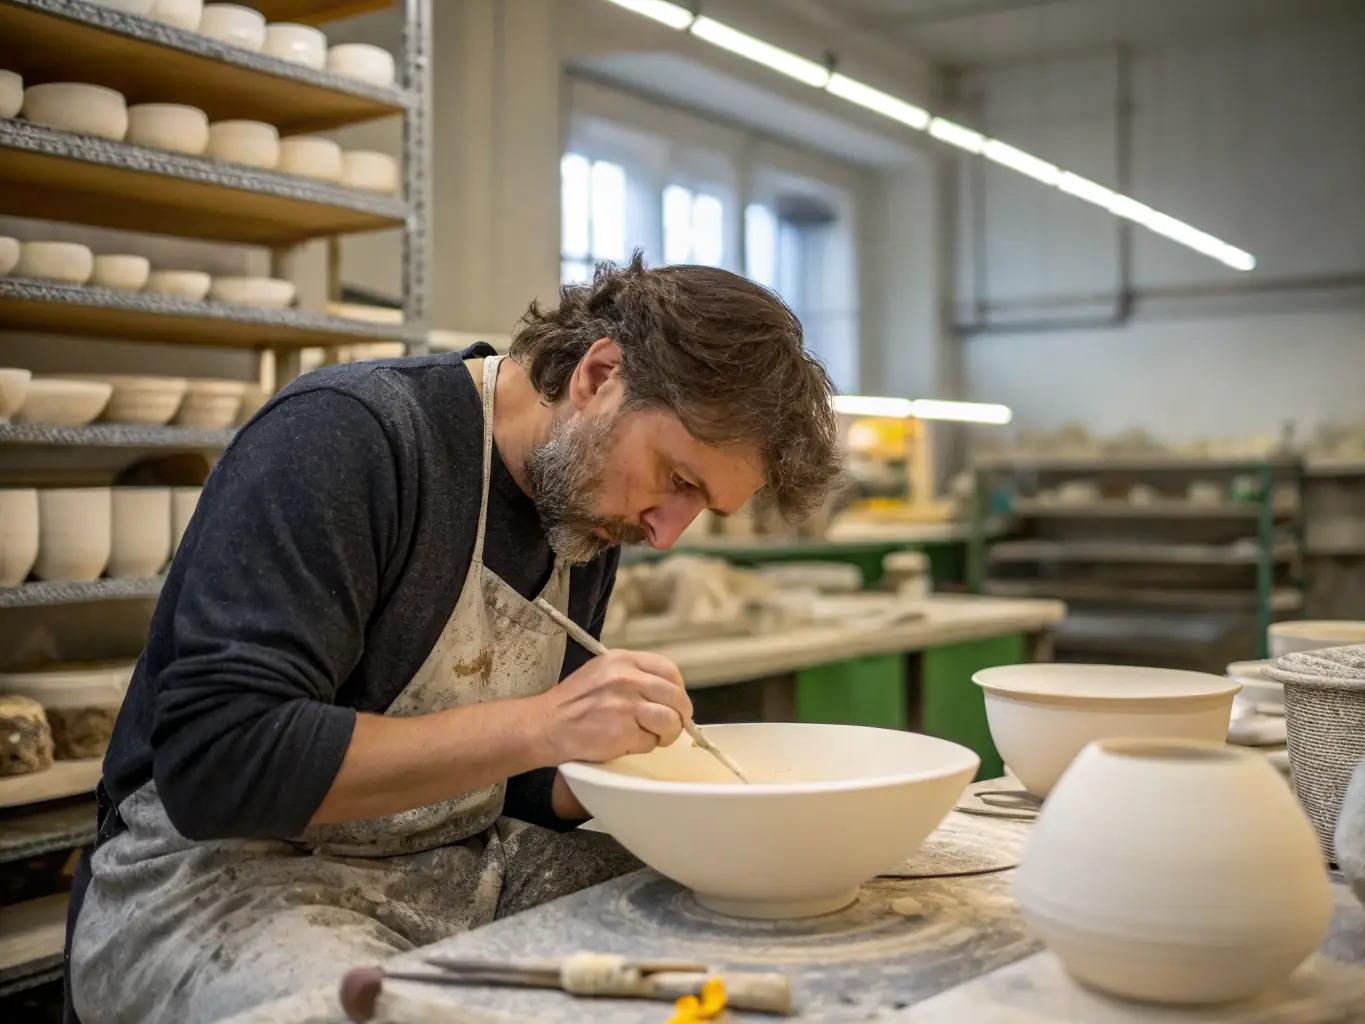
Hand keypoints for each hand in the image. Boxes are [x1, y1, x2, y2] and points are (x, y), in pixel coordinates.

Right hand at [536, 649, 692, 763]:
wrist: (546, 725)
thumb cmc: (573, 702)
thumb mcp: (602, 672)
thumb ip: (633, 675)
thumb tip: (668, 692)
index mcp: (622, 660)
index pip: (669, 670)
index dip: (677, 689)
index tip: (674, 702)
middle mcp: (627, 678)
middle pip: (676, 697)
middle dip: (679, 715)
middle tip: (671, 725)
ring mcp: (626, 705)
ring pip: (671, 721)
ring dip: (666, 734)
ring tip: (652, 736)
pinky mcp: (623, 732)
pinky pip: (651, 742)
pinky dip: (644, 747)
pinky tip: (628, 743)